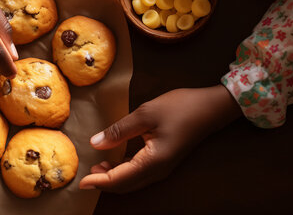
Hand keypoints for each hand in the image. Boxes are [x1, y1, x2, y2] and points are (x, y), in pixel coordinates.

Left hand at [79, 85, 241, 192]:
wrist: (211, 108)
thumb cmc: (179, 108)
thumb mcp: (145, 114)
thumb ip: (119, 131)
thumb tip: (95, 144)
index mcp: (153, 161)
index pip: (120, 179)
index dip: (99, 181)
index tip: (81, 182)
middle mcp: (158, 170)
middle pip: (126, 185)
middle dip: (104, 182)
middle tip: (86, 174)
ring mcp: (163, 167)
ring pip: (133, 181)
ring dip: (114, 177)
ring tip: (97, 166)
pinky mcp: (165, 161)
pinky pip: (141, 174)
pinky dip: (124, 172)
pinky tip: (115, 160)